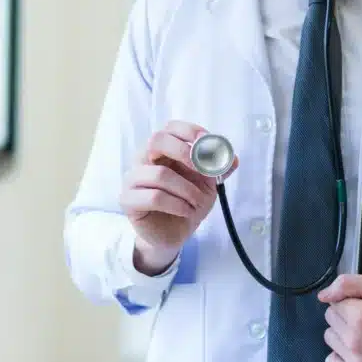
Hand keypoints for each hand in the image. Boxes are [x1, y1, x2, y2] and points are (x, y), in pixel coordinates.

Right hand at [120, 120, 237, 272]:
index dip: (191, 132)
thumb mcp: (209, 183)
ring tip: (197, 202)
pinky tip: (186, 211)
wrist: (174, 233)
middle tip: (203, 170)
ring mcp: (133, 178)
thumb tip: (233, 158)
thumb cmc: (187, 202)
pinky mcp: (128, 200)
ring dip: (186, 189)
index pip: (171, 127)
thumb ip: (219, 169)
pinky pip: (154, 197)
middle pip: (156, 140)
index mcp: (162, 149)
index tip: (209, 144)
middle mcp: (144, 159)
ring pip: (159, 174)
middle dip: (184, 152)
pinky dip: (177, 204)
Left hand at [318, 274, 361, 361]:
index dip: (350, 302)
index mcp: (359, 317)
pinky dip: (342, 356)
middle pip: (330, 322)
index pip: (333, 304)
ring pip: (331, 340)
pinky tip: (359, 350)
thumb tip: (323, 296)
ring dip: (344, 335)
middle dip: (346, 317)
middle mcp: (355, 343)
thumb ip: (348, 284)